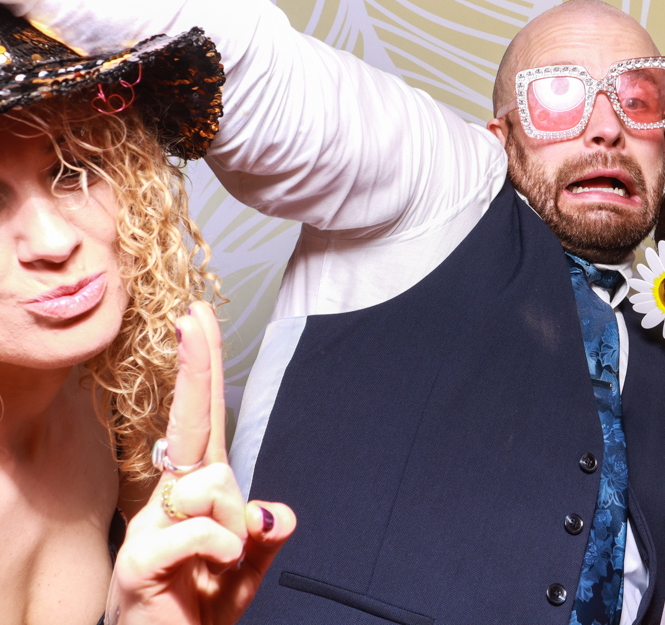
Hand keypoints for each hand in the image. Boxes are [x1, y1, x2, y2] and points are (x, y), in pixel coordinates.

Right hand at [105, 302, 295, 624]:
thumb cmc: (199, 608)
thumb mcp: (247, 569)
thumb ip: (265, 537)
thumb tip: (276, 512)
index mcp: (197, 494)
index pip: (203, 421)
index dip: (202, 370)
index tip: (196, 318)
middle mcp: (169, 500)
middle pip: (190, 423)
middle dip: (196, 366)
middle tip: (192, 316)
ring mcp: (150, 528)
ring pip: (213, 484)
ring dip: (233, 524)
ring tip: (217, 565)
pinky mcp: (140, 562)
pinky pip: (199, 531)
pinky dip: (221, 549)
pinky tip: (215, 571)